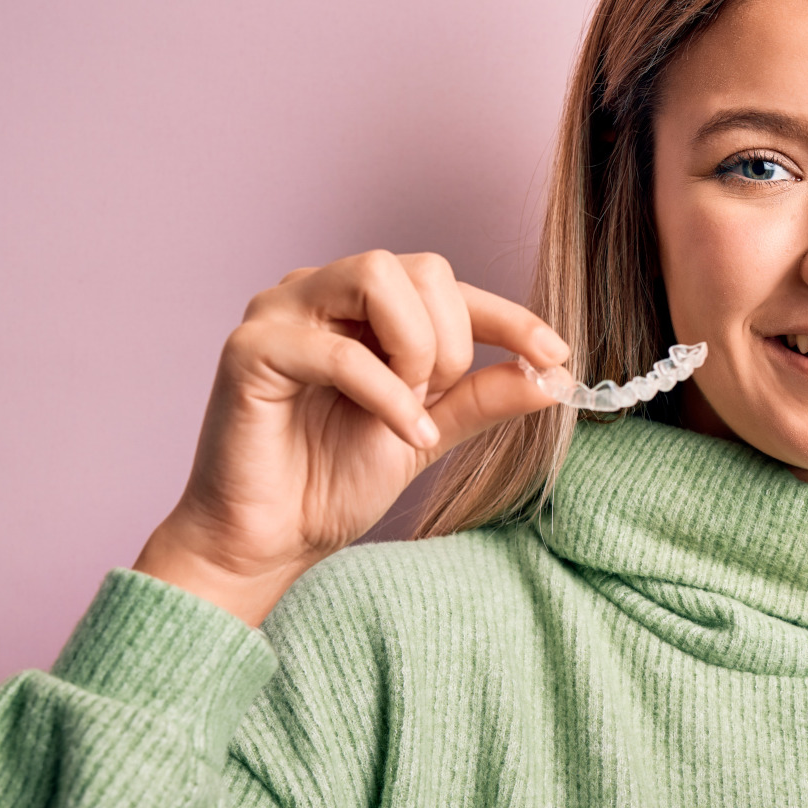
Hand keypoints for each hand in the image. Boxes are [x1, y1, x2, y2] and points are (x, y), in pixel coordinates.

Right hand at [134, 249, 570, 625]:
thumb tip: (555, 374)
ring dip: (417, 347)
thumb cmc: (332, 481)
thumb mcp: (430, 432)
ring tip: (414, 407)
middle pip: (420, 267)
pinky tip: (406, 435)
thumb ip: (482, 397)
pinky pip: (339, 349)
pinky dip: (387, 393)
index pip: (446, 284)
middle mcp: (318, 291)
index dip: (508, 317)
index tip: (556, 355)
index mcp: (359, 304)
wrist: (269, 540)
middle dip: (454, 338)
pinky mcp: (250, 349)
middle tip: (441, 398)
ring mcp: (279, 312)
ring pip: (378, 276)